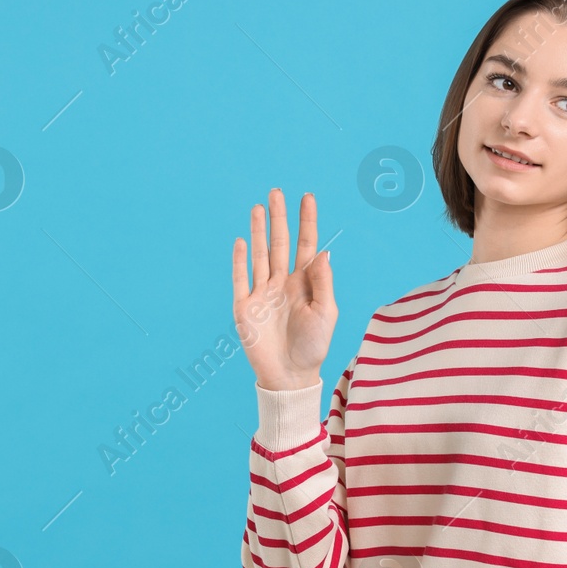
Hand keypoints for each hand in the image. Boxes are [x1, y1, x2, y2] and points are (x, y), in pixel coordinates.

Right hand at [231, 188, 336, 390]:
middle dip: (279, 218)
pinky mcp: (245, 308)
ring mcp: (262, 294)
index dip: (307, 221)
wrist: (290, 376)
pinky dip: (240, 260)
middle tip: (277, 191)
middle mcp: (282, 284)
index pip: (306, 245)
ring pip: (259, 255)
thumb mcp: (326, 312)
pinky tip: (241, 240)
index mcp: (304, 284)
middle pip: (279, 243)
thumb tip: (324, 251)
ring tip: (259, 208)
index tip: (307, 197)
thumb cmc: (313, 346)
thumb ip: (323, 282)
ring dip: (258, 231)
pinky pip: (241, 279)